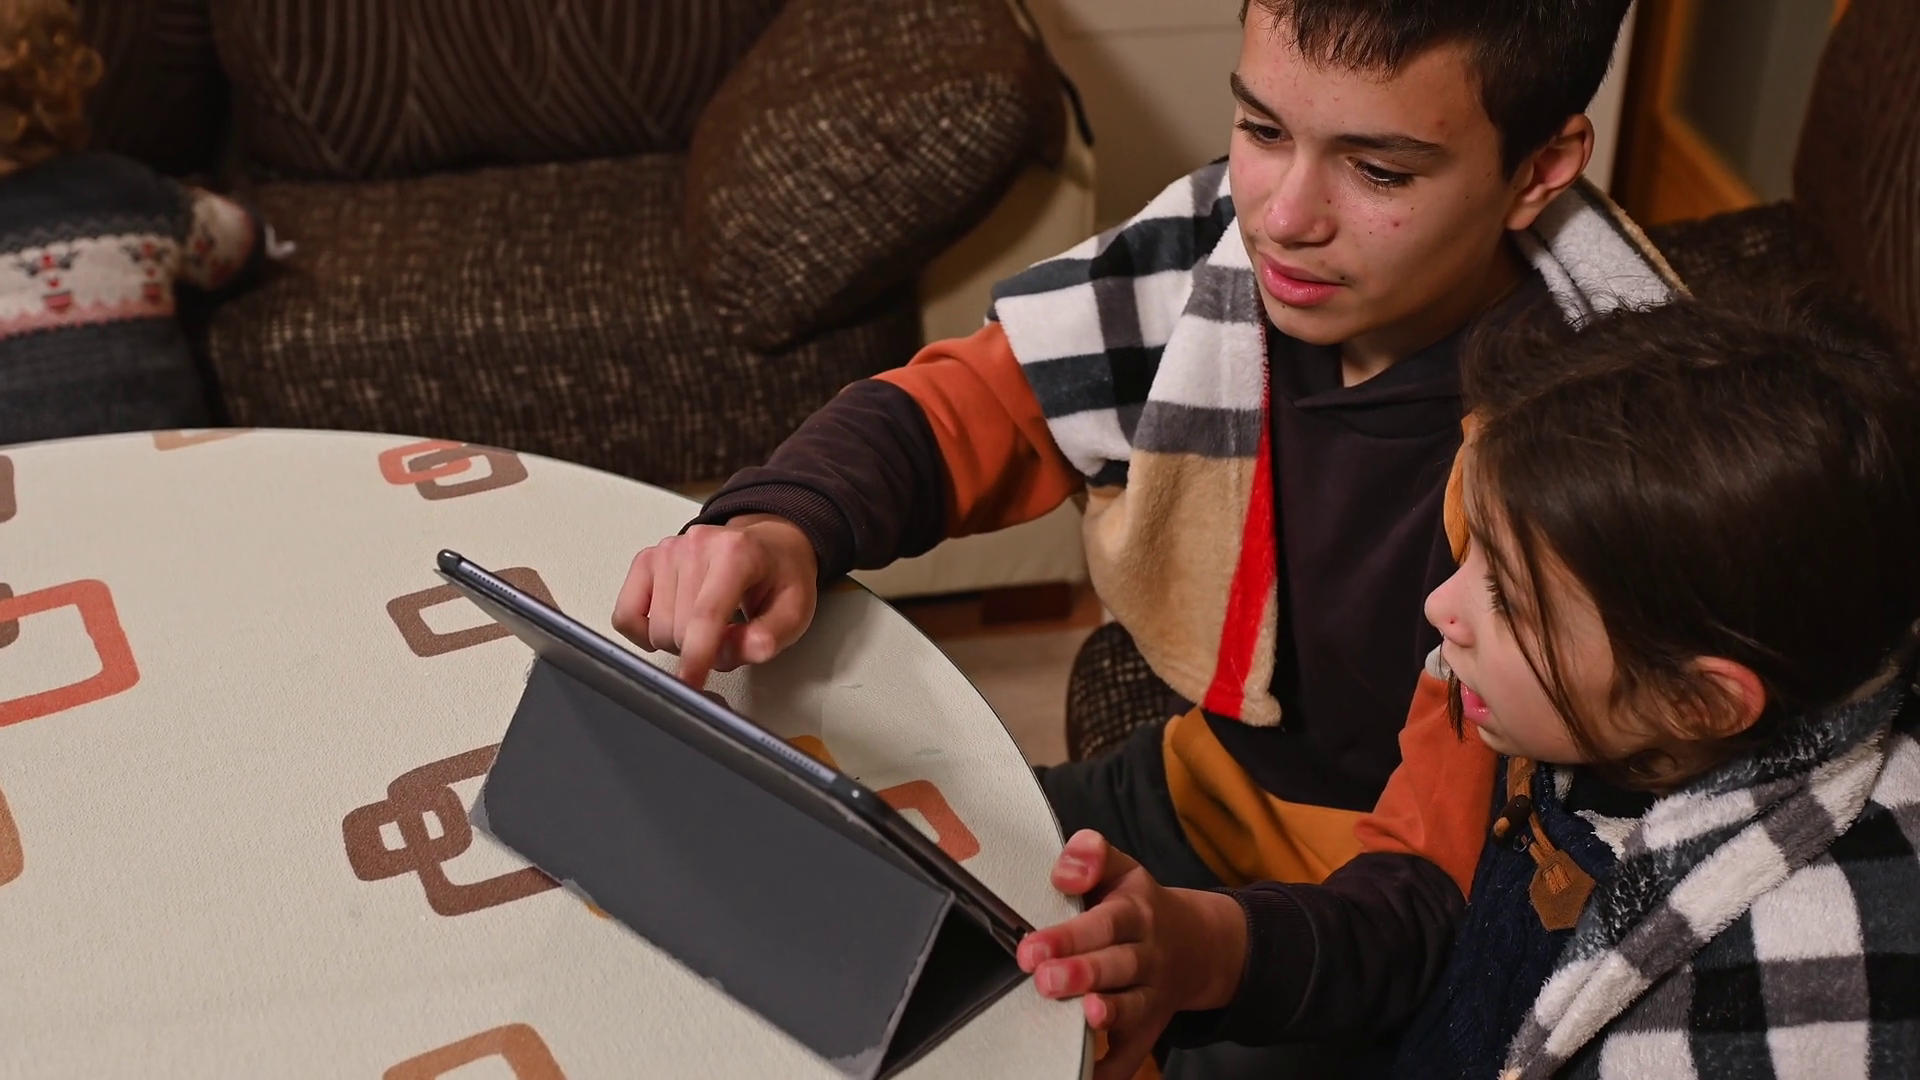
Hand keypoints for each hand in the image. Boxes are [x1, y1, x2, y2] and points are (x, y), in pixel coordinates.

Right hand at [611, 514, 818, 688]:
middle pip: (677, 629)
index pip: (706, 615)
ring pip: (654, 628)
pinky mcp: (647, 560)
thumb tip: (749, 649)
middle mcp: (696, 545)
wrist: (768, 545)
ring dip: (679, 642)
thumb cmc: (779, 577)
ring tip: (706, 626)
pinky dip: (644, 631)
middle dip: (701, 651)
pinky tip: (672, 624)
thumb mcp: (794, 610)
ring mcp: (667, 550)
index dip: (697, 657)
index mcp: (736, 553)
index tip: (691, 685)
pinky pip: (626, 615)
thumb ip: (770, 635)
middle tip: (726, 639)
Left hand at [1018, 830, 1247, 1079]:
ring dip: (1110, 1013)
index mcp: (1137, 912)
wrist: (1198, 944)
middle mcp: (1148, 954)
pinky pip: (1135, 1053)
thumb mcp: (1122, 869)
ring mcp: (1152, 994)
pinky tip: (1088, 1074)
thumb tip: (1064, 873)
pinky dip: (1113, 1068)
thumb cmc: (1139, 905)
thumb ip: (1092, 856)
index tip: (1032, 947)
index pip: (1105, 921)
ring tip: (1087, 1014)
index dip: (1070, 935)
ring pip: (1133, 1007)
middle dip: (1083, 973)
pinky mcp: (1149, 1028)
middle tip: (1045, 980)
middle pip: (1119, 965)